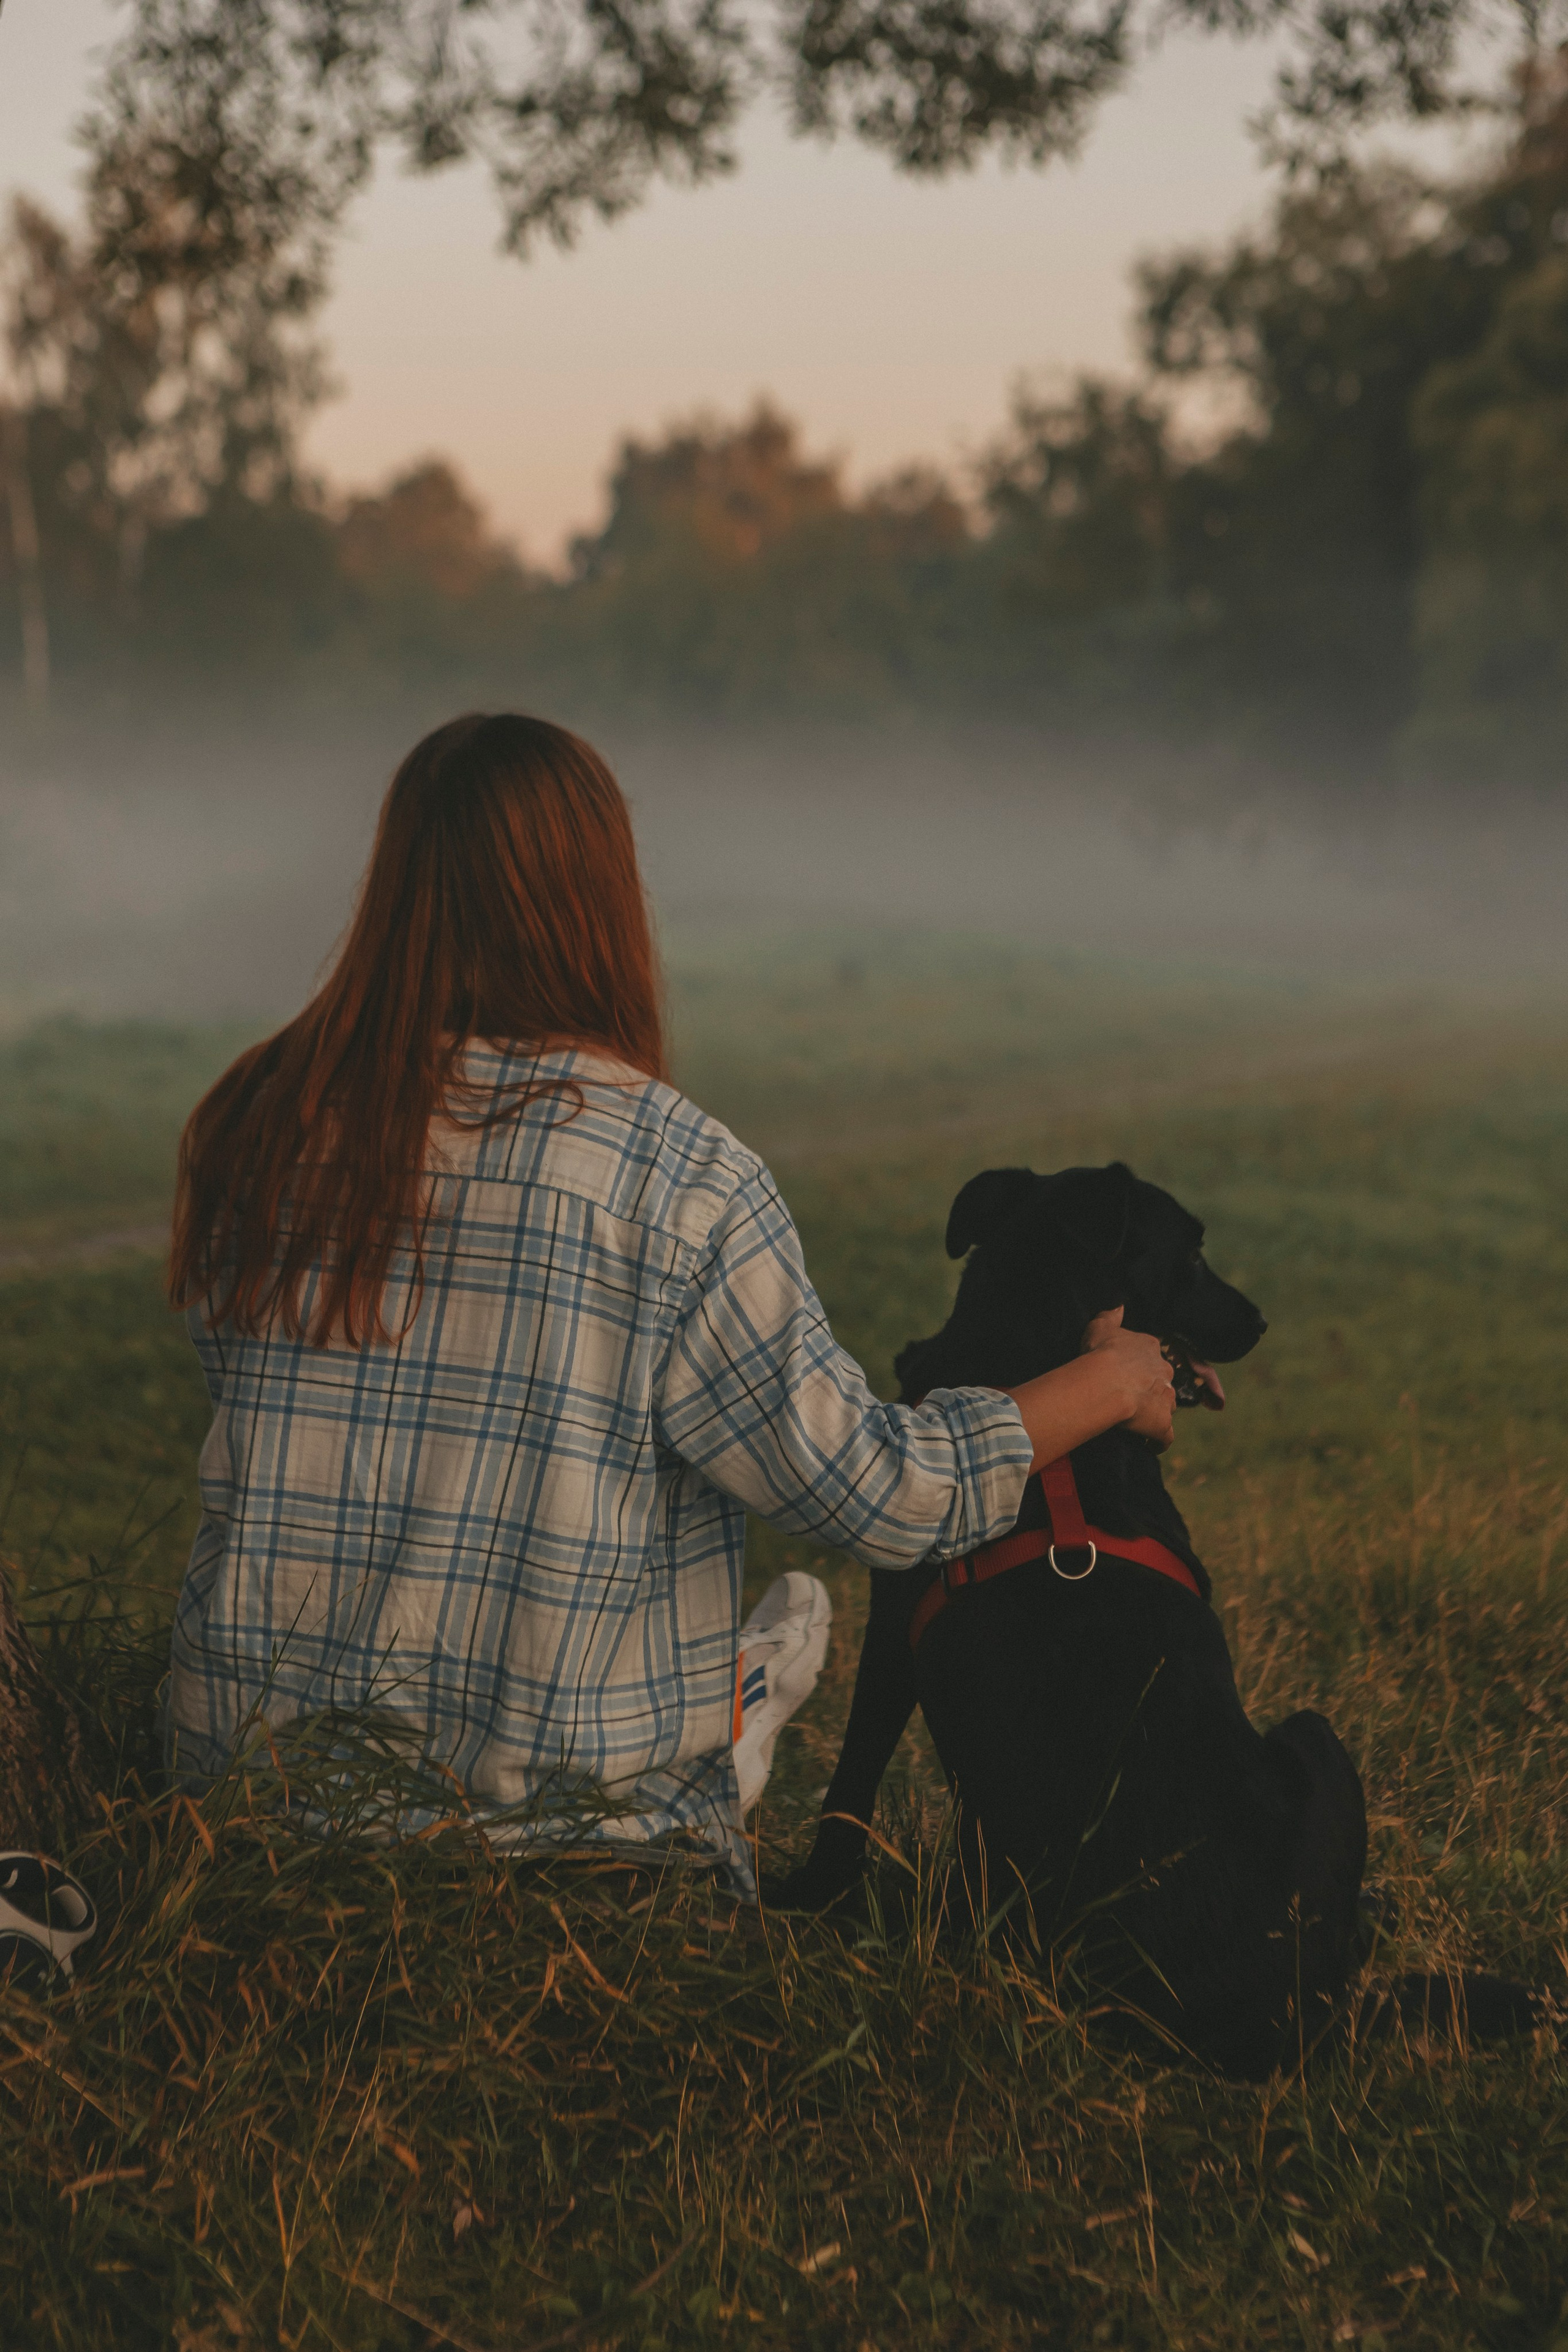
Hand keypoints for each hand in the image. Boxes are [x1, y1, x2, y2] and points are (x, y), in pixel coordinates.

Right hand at [1081, 1306, 1175, 1449]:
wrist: (1106, 1383)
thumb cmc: (1100, 1353)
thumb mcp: (1100, 1326)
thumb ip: (1111, 1314)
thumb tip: (1120, 1304)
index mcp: (1150, 1349)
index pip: (1150, 1356)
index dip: (1139, 1366)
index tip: (1126, 1373)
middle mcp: (1164, 1372)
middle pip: (1162, 1381)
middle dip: (1152, 1389)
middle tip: (1131, 1397)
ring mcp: (1166, 1398)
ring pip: (1167, 1406)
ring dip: (1156, 1412)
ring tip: (1138, 1422)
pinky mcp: (1162, 1423)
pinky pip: (1165, 1436)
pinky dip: (1158, 1441)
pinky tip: (1148, 1445)